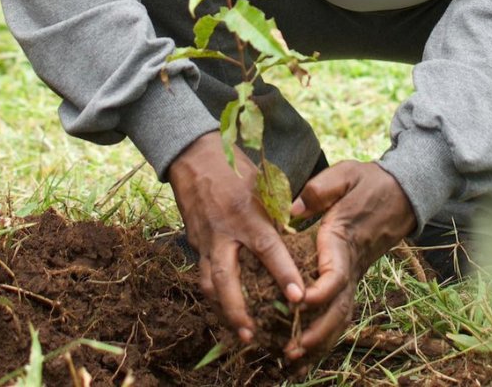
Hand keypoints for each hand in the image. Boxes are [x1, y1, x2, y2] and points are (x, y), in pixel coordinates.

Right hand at [168, 132, 305, 344]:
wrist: (193, 155)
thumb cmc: (234, 167)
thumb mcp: (261, 183)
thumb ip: (276, 212)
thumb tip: (296, 237)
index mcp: (245, 212)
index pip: (267, 248)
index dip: (284, 273)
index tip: (298, 297)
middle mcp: (223, 230)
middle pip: (226, 278)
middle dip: (238, 310)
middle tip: (252, 335)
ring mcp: (204, 238)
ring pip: (209, 282)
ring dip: (223, 310)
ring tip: (241, 333)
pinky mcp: (193, 242)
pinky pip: (203, 273)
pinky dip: (214, 294)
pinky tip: (227, 309)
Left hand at [285, 162, 414, 362]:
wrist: (401, 192)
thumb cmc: (369, 181)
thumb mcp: (346, 173)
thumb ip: (321, 188)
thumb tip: (295, 208)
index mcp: (344, 238)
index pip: (336, 272)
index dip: (321, 290)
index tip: (302, 300)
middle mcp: (351, 262)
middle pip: (339, 307)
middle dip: (317, 332)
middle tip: (292, 350)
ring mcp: (356, 272)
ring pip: (342, 314)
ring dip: (320, 339)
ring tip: (294, 359)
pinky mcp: (354, 275)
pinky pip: (343, 308)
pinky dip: (328, 331)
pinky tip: (310, 348)